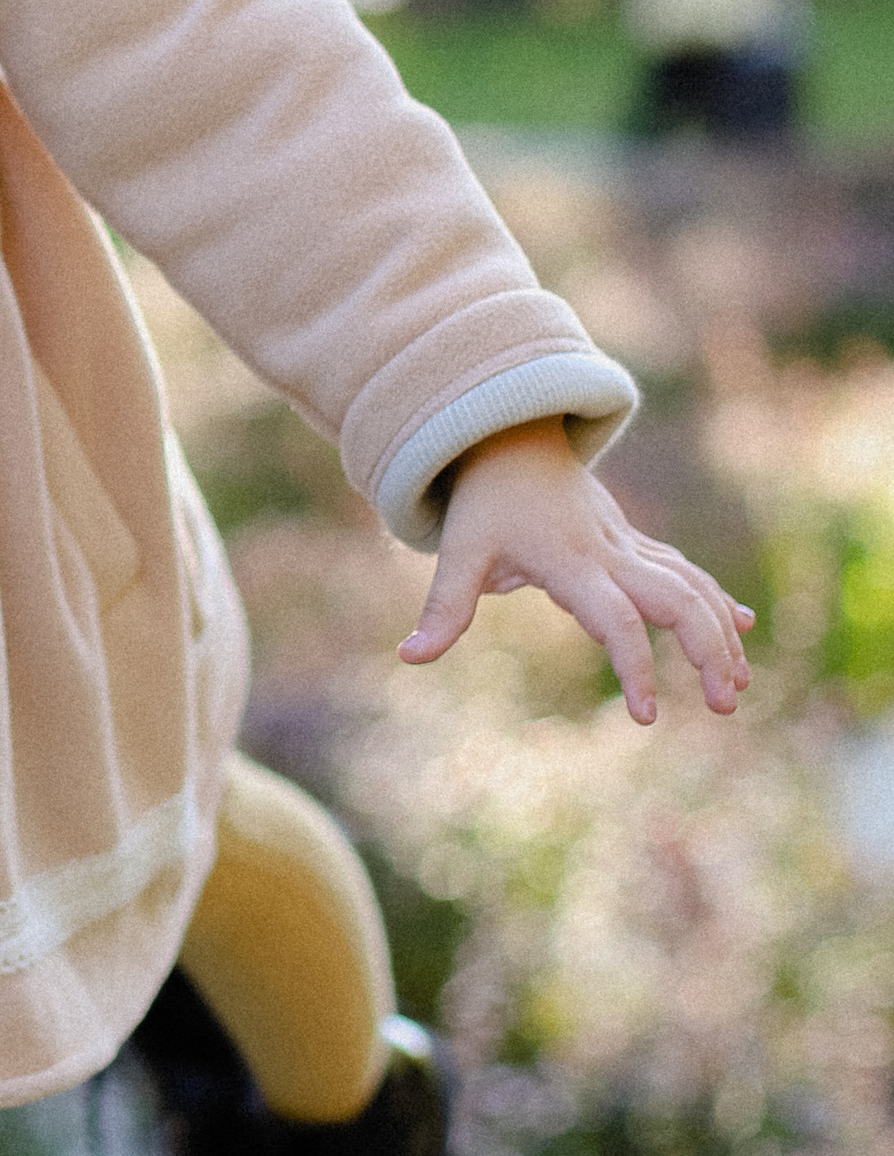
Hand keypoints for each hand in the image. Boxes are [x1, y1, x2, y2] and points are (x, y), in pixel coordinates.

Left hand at [398, 417, 753, 725]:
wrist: (508, 439)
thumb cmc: (482, 503)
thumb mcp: (458, 552)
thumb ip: (443, 607)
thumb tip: (410, 657)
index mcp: (570, 561)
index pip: (615, 620)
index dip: (635, 667)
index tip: (647, 716)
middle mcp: (610, 552)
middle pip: (679, 599)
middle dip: (709, 650)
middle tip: (725, 707)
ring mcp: (628, 545)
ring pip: (693, 585)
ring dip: (721, 632)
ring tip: (738, 688)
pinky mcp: (634, 543)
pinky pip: (685, 571)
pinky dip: (717, 599)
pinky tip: (744, 627)